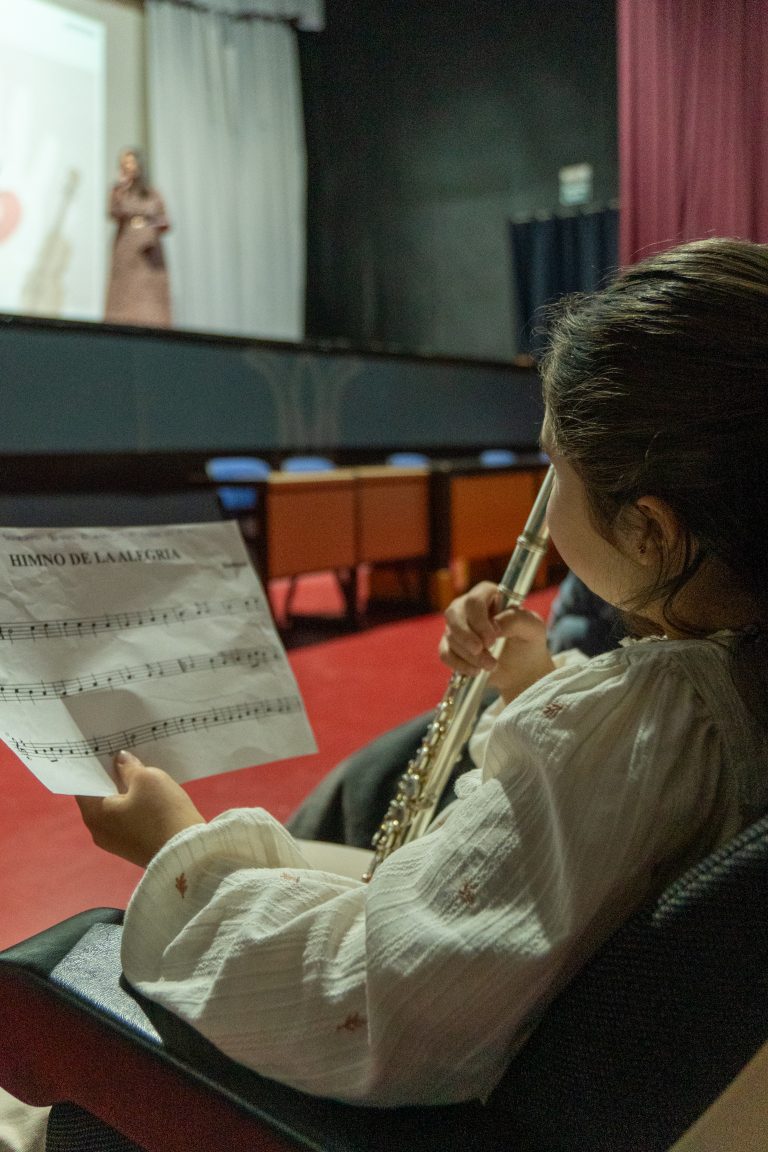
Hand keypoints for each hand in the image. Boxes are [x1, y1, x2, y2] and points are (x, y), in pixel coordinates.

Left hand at [76, 751, 205, 867]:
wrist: (186, 853)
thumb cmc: (161, 812)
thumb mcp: (147, 779)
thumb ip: (129, 767)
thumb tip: (120, 761)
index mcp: (94, 813)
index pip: (83, 783)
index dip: (92, 764)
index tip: (102, 749)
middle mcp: (97, 831)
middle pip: (98, 797)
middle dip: (109, 777)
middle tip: (120, 755)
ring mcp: (115, 843)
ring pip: (113, 809)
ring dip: (122, 792)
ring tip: (135, 772)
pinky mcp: (132, 848)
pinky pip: (125, 821)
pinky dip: (131, 806)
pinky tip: (146, 795)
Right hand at [439, 581, 555, 702]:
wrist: (522, 669)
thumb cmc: (528, 642)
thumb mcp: (533, 628)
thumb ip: (517, 620)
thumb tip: (494, 624)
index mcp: (488, 594)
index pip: (474, 600)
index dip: (479, 621)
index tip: (492, 640)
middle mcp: (468, 606)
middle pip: (453, 614)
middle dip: (466, 637)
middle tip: (482, 652)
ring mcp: (457, 626)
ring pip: (451, 637)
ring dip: (470, 655)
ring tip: (491, 666)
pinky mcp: (451, 645)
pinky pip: (445, 653)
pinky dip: (459, 664)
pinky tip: (475, 671)